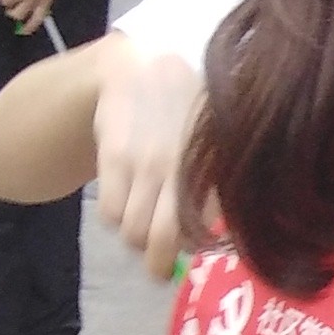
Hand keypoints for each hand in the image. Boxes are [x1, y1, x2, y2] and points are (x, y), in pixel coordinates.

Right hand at [95, 46, 211, 271]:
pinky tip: (123, 204)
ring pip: (132, 231)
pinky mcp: (114, 158)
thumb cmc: (189, 108)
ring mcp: (145, 163)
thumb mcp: (215, 139)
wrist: (143, 64)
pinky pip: (110, 212)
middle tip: (158, 270)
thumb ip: (219, 183)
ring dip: (134, 239)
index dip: (198, 248)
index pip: (206, 227)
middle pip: (163, 240)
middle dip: (158, 265)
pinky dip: (115, 219)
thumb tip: (224, 232)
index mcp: (211, 166)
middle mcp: (180, 168)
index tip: (195, 251)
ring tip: (140, 227)